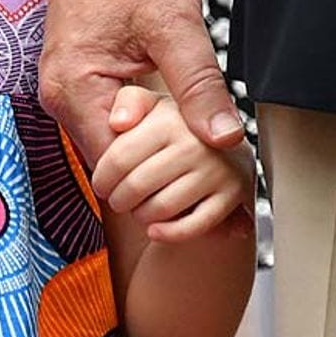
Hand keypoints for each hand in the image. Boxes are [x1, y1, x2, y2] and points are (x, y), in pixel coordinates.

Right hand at [40, 0, 241, 166]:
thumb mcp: (175, 28)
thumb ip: (198, 85)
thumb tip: (223, 137)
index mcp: (74, 87)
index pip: (113, 162)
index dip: (158, 171)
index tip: (197, 163)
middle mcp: (58, 96)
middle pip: (109, 158)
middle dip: (155, 163)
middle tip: (199, 149)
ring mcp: (64, 92)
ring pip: (109, 144)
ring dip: (148, 147)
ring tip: (185, 133)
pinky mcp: (75, 86)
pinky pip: (106, 123)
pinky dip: (138, 129)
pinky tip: (164, 118)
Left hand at [90, 86, 253, 240]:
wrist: (222, 137)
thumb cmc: (174, 124)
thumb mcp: (149, 104)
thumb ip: (128, 102)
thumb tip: (118, 122)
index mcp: (169, 120)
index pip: (120, 158)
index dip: (103, 177)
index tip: (100, 185)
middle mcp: (197, 144)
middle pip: (137, 185)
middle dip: (118, 199)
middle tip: (117, 199)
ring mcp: (219, 170)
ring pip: (162, 208)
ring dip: (141, 216)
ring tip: (137, 209)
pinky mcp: (235, 194)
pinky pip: (195, 225)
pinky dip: (170, 233)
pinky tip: (155, 230)